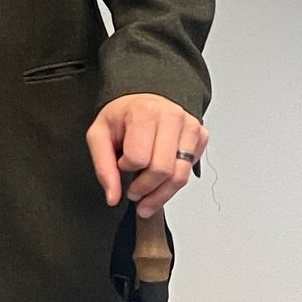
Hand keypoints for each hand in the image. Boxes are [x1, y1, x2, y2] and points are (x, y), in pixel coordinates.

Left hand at [85, 93, 207, 217]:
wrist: (142, 104)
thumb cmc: (123, 117)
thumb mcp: (99, 135)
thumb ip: (103, 166)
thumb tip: (114, 197)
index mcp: (144, 111)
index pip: (138, 158)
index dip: (126, 168)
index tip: (121, 165)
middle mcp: (171, 115)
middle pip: (162, 170)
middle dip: (145, 189)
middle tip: (134, 193)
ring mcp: (189, 125)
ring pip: (180, 177)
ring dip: (161, 194)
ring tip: (147, 197)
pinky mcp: (201, 135)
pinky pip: (190, 172)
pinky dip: (174, 183)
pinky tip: (162, 178)